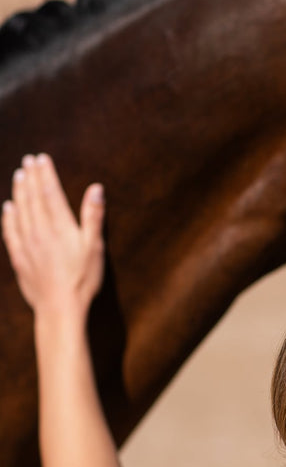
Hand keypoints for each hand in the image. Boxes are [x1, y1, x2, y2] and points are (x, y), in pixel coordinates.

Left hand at [2, 153, 104, 317]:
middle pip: (32, 198)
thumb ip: (93, 217)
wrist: (60, 308)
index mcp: (60, 226)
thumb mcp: (95, 248)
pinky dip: (8, 217)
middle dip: (29, 177)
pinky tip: (7, 208)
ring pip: (19, 211)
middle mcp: (40, 231)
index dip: (44, 173)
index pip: (49, 192)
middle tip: (27, 160)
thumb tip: (96, 189)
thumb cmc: (82, 279)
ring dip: (18, 192)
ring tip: (18, 176)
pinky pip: (10, 232)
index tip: (41, 158)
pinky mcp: (19, 258)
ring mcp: (27, 244)